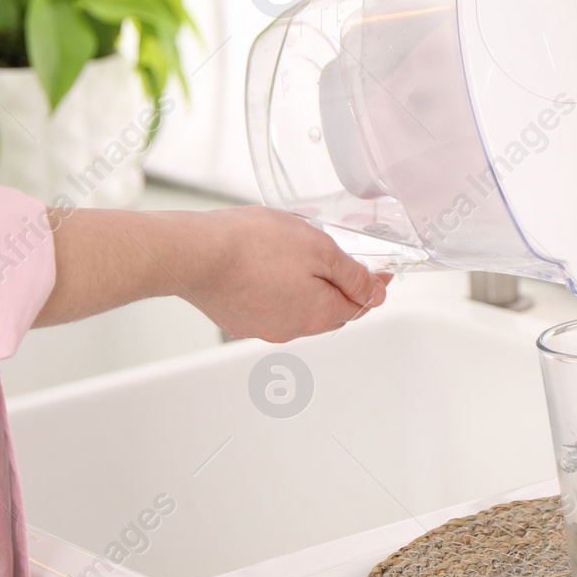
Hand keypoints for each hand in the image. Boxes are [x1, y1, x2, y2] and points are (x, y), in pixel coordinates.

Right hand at [170, 206, 391, 340]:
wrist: (196, 253)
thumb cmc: (254, 246)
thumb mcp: (321, 249)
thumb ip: (352, 274)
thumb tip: (375, 292)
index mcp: (319, 315)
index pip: (360, 306)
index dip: (374, 287)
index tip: (380, 274)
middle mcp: (292, 329)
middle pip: (330, 311)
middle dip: (341, 289)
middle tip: (343, 263)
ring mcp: (262, 327)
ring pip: (298, 309)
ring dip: (306, 289)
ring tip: (299, 258)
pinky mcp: (237, 319)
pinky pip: (269, 306)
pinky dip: (277, 290)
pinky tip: (267, 267)